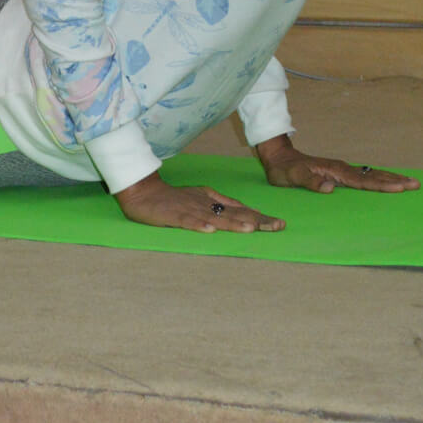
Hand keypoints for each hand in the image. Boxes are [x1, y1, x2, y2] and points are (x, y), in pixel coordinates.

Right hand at [115, 172, 284, 234]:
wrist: (143, 192)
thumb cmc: (174, 198)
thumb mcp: (200, 197)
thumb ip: (221, 204)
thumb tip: (246, 213)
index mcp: (212, 199)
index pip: (240, 209)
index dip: (260, 216)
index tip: (279, 223)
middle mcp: (205, 203)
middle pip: (233, 213)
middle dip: (256, 221)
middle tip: (277, 227)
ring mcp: (189, 209)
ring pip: (214, 217)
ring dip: (232, 223)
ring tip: (249, 229)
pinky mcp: (173, 216)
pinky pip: (187, 221)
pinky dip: (198, 225)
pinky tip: (209, 231)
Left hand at [255, 136, 419, 193]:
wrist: (277, 157)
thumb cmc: (284, 170)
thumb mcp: (293, 177)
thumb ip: (310, 181)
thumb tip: (330, 187)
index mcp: (335, 171)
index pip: (363, 181)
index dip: (382, 185)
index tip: (400, 188)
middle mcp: (342, 169)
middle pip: (373, 175)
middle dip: (395, 180)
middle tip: (416, 184)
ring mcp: (341, 170)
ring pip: (371, 174)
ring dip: (390, 178)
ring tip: (408, 182)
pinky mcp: (339, 173)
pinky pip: (363, 177)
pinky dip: (378, 180)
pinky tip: (385, 183)